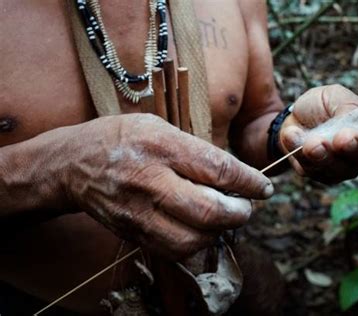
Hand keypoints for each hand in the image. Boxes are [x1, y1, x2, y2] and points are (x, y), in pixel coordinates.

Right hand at [60, 114, 272, 258]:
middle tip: (247, 207)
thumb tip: (234, 176)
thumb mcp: (160, 126)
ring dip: (219, 232)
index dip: (249, 182)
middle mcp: (149, 181)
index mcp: (161, 146)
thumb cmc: (122, 138)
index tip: (264, 187)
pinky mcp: (133, 233)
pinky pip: (174, 251)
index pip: (217, 169)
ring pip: (193, 240)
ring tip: (224, 218)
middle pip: (208, 212)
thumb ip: (196, 150)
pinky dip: (197, 244)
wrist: (74, 164)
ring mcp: (139, 212)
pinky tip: (201, 229)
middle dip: (240, 213)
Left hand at [279, 84, 357, 183]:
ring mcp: (344, 168)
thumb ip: (346, 108)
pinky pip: (311, 167)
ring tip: (312, 144)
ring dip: (324, 154)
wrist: (294, 118)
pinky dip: (298, 149)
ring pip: (339, 167)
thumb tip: (351, 122)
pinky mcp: (320, 174)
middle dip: (356, 146)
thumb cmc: (322, 106)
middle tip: (344, 138)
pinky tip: (291, 134)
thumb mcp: (334, 96)